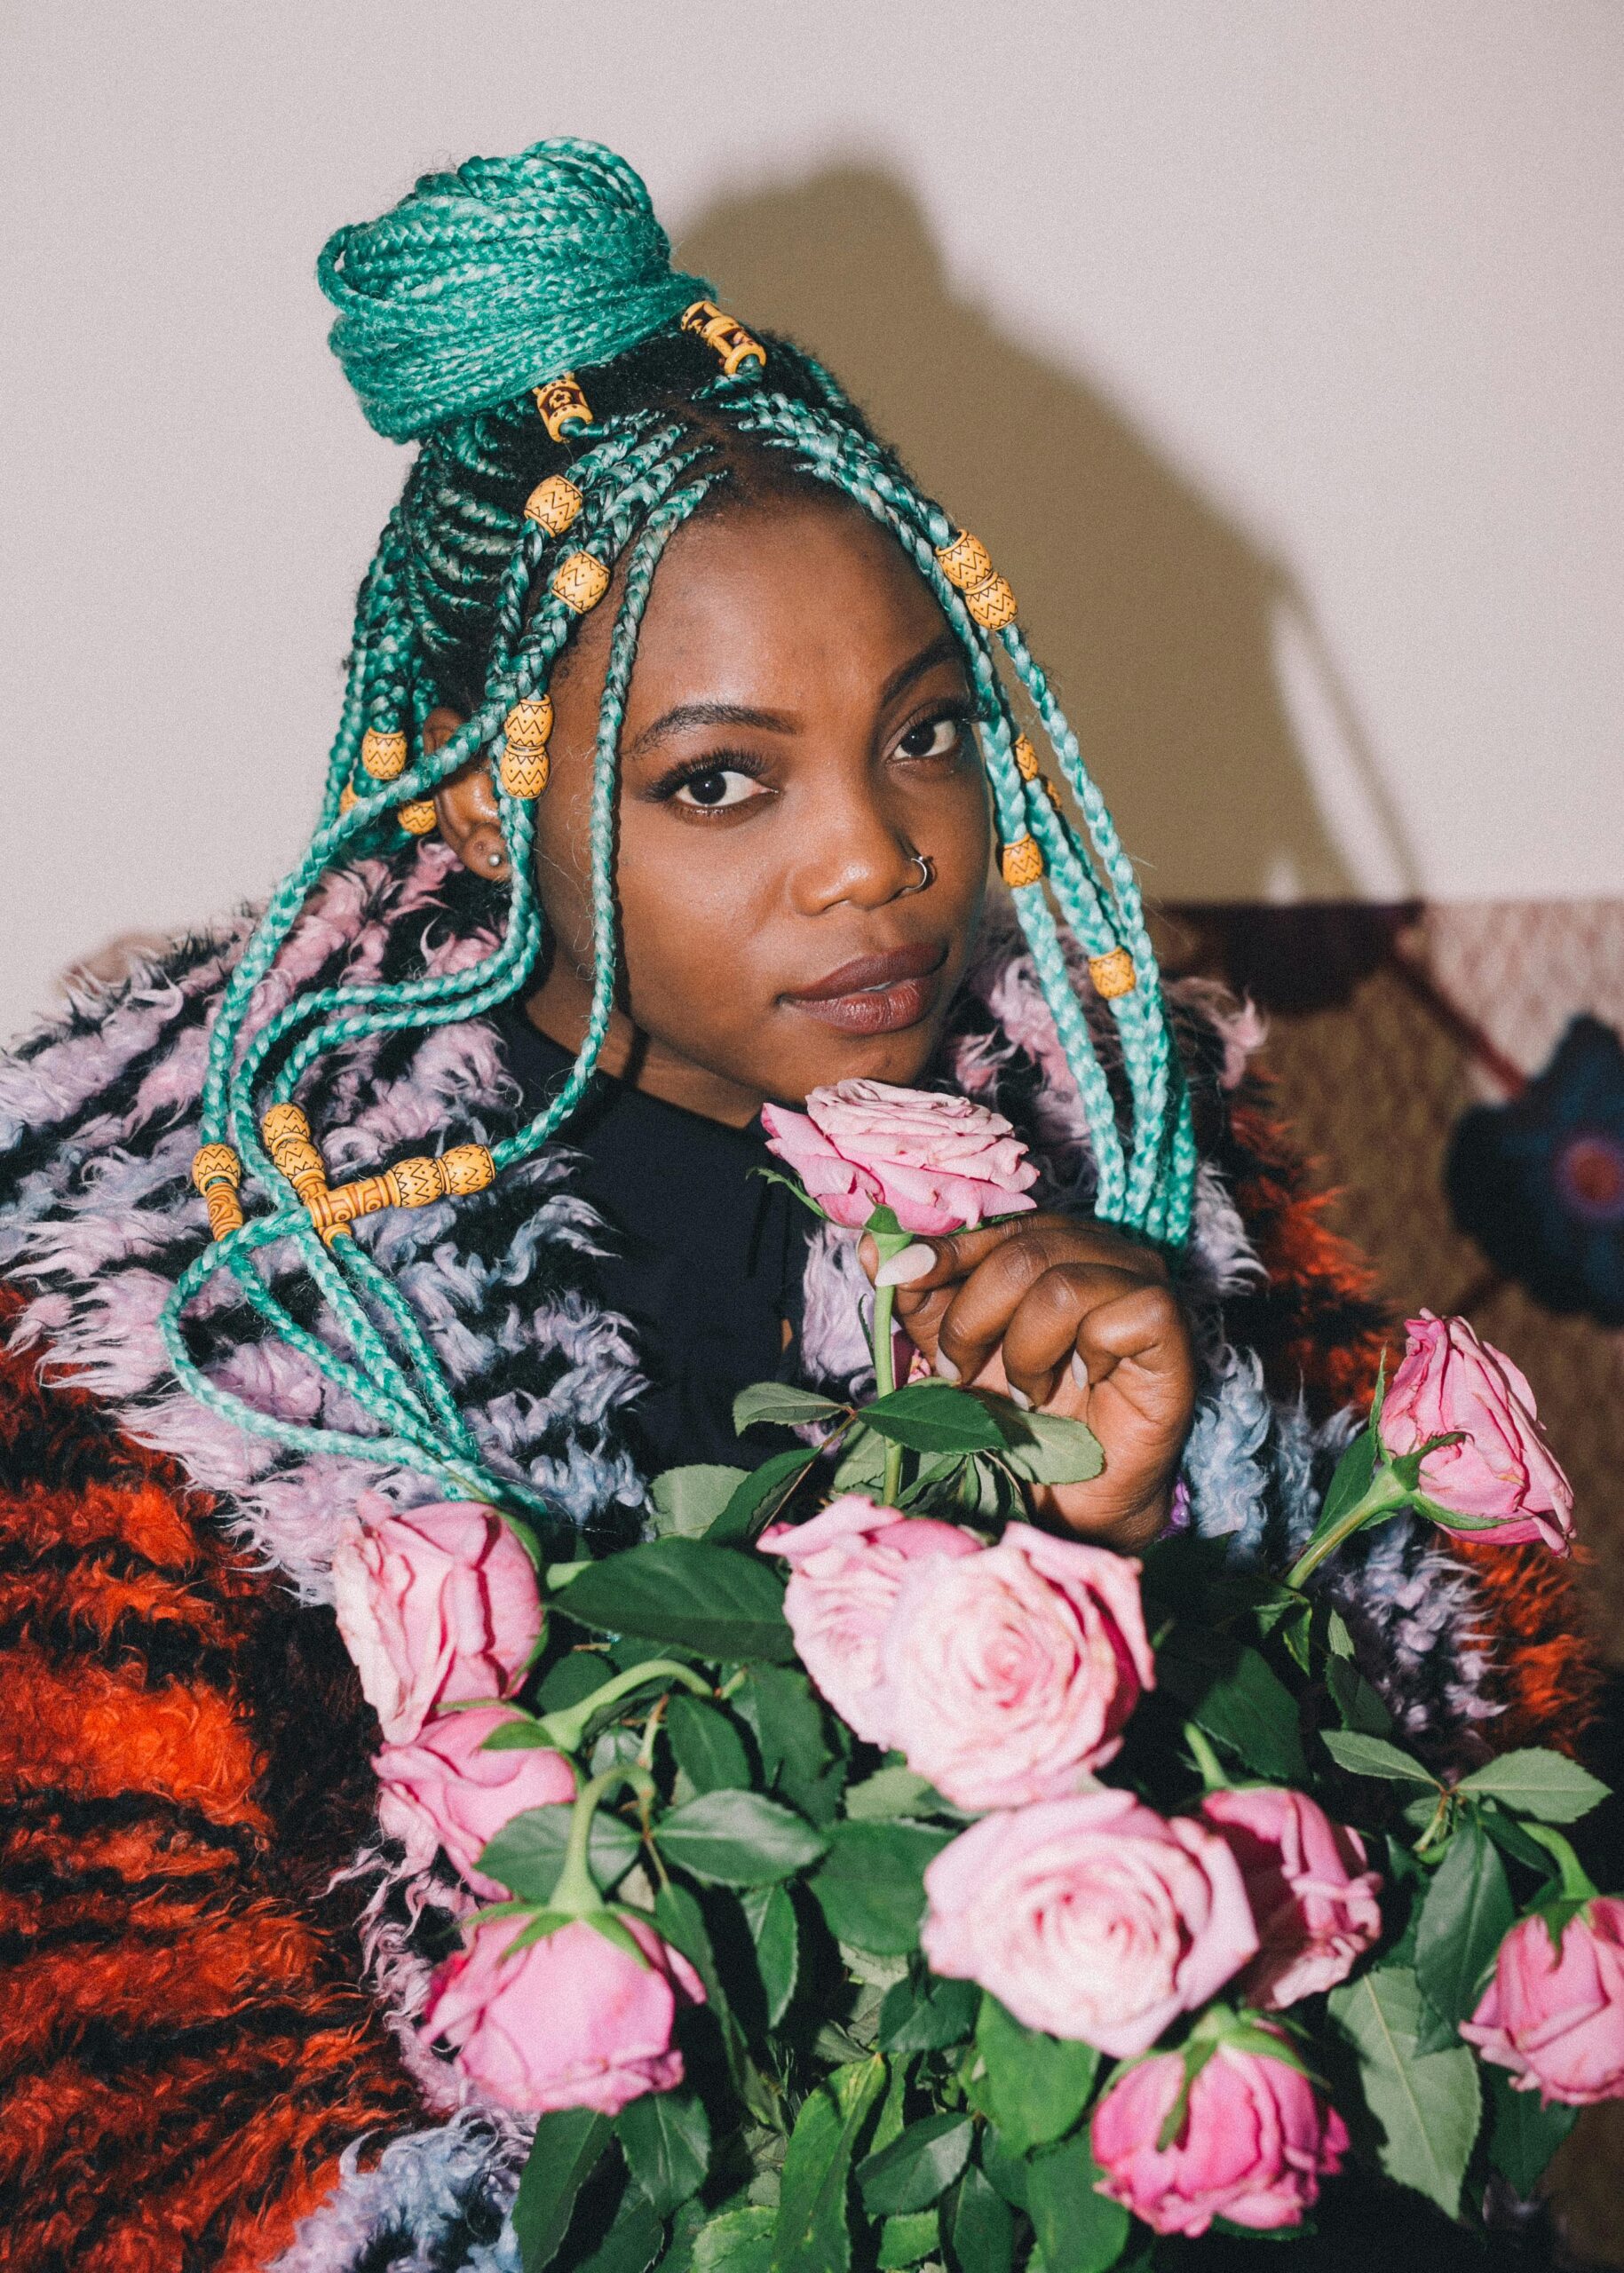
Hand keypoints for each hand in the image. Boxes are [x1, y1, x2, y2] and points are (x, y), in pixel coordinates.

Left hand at [859, 1215, 1195, 1549]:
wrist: (1070, 1495)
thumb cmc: (1016, 1416)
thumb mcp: (952, 1348)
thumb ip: (918, 1297)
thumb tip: (873, 1245)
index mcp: (1047, 1243)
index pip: (992, 1225)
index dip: (942, 1251)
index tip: (898, 1278)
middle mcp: (1098, 1250)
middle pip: (1023, 1253)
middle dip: (973, 1321)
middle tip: (960, 1376)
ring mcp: (1141, 1283)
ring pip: (1064, 1286)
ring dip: (1026, 1352)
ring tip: (1025, 1393)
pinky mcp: (1170, 1326)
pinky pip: (1121, 1317)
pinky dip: (1088, 1356)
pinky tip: (1085, 1383)